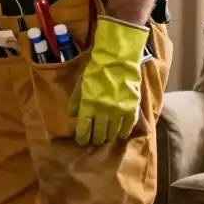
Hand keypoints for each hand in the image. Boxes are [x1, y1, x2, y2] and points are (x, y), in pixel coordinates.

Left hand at [67, 16, 148, 145]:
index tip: (82, 142)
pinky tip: (120, 135)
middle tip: (94, 141)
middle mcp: (103, 112)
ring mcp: (119, 112)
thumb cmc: (95, 71)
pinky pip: (127, 127)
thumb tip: (72, 115)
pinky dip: (123, 132)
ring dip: (108, 136)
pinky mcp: (131, 109)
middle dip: (95, 139)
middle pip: (99, 132)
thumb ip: (75, 101)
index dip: (83, 137)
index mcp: (89, 105)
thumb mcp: (80, 84)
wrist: (117, 62)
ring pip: (113, 132)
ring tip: (105, 138)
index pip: (84, 127)